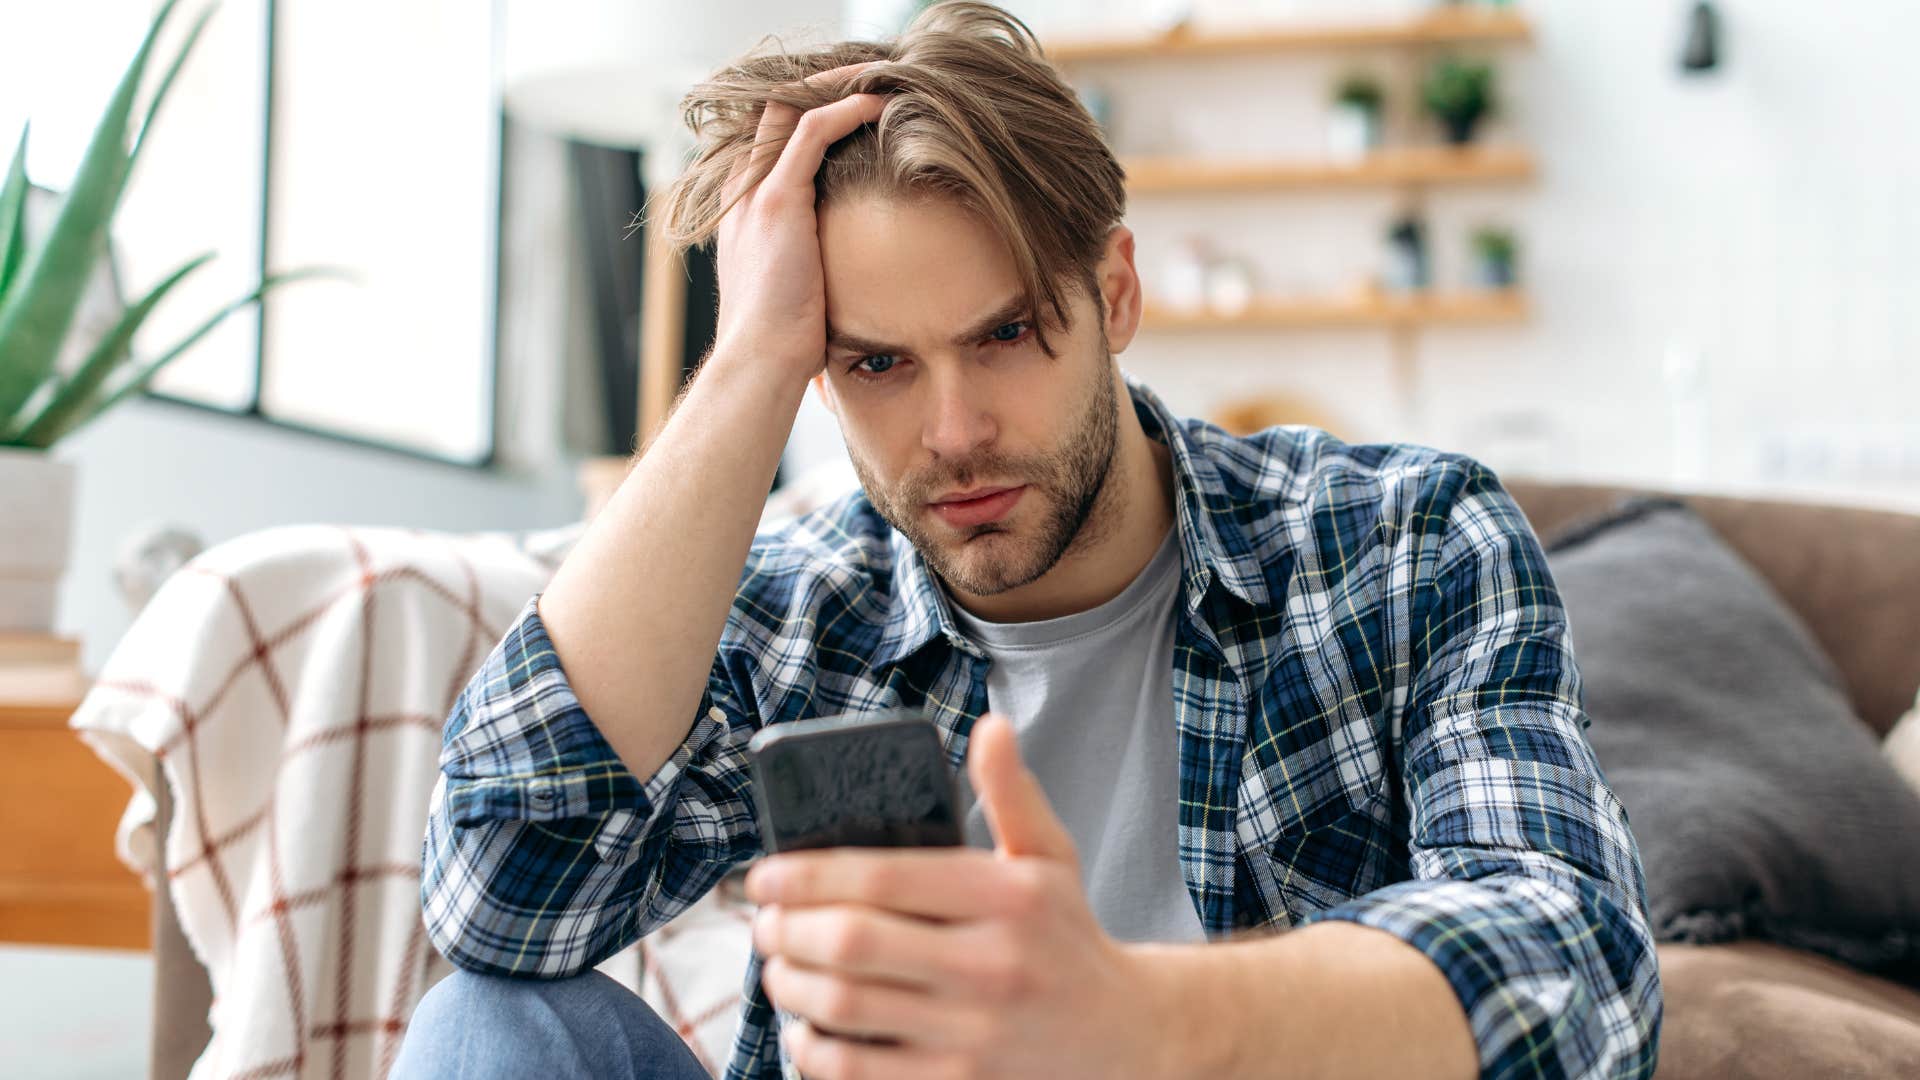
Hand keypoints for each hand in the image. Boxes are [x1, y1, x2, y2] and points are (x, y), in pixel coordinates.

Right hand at [709, 64, 885, 388]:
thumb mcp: (800, 293)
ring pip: (788, 108)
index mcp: (743, 213)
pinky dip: (845, 109)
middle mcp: (742, 194)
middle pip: (772, 112)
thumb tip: (848, 282)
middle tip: (870, 81)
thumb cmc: (785, 345)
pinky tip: (878, 105)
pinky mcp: (777, 202)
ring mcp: (754, 195)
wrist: (760, 366)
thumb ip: (814, 270)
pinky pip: (810, 131)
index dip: (808, 113)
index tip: (856, 108)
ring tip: (879, 80)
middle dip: (820, 88)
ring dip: (836, 86)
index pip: (769, 139)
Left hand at [744, 714, 1177, 1078]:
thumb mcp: (1051, 858)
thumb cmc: (1067, 937)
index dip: (807, 874)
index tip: (766, 875)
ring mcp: (976, 1033)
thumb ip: (1012, 794)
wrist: (1124, 1038)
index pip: (884, 878)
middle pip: (852, 943)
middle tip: (764, 923)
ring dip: (790, 985)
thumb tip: (991, 727)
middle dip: (787, 930)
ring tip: (777, 968)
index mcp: (1009, 897)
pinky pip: (860, 1072)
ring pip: (846, 1007)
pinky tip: (806, 1027)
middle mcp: (993, 966)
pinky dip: (815, 1049)